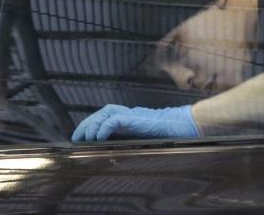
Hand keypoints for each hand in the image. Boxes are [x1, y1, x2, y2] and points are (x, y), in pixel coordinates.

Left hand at [71, 104, 199, 141]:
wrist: (186, 125)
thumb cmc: (172, 133)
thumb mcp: (149, 137)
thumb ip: (136, 138)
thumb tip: (121, 152)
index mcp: (133, 117)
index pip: (107, 115)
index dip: (92, 123)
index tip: (82, 136)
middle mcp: (131, 113)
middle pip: (102, 112)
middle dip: (87, 123)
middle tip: (76, 138)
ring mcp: (134, 114)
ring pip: (106, 113)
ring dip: (92, 125)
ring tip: (85, 138)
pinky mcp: (137, 119)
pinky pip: (115, 120)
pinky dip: (104, 128)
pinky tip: (99, 138)